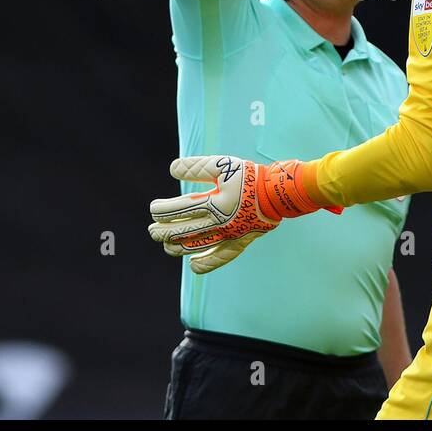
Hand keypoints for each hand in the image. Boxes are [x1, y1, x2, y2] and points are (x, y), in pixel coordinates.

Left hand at [148, 155, 317, 273]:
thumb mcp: (223, 164)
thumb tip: (171, 169)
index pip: (179, 210)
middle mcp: (220, 223)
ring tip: (166, 245)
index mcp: (214, 203)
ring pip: (196, 247)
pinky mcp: (240, 241)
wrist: (279, 191)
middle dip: (163, 232)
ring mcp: (229, 235)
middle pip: (183, 232)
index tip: (153, 209)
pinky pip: (221, 257)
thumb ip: (196, 167)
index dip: (161, 210)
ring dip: (177, 247)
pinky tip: (193, 265)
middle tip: (152, 230)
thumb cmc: (249, 176)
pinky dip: (206, 263)